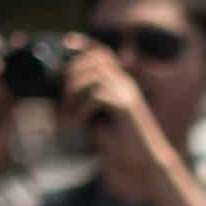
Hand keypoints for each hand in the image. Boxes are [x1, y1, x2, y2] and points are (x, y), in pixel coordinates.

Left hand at [58, 36, 170, 190]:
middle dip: (71, 73)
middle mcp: (125, 84)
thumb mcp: (99, 118)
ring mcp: (127, 94)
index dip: (85, 44)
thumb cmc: (121, 143)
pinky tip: (76, 124)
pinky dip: (80, 110)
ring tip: (66, 117)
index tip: (67, 42)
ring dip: (72, 95)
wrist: (144, 163)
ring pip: (92, 77)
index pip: (103, 54)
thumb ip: (86, 103)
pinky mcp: (125, 108)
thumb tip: (61, 95)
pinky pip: (96, 97)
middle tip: (61, 99)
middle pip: (94, 60)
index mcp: (120, 84)